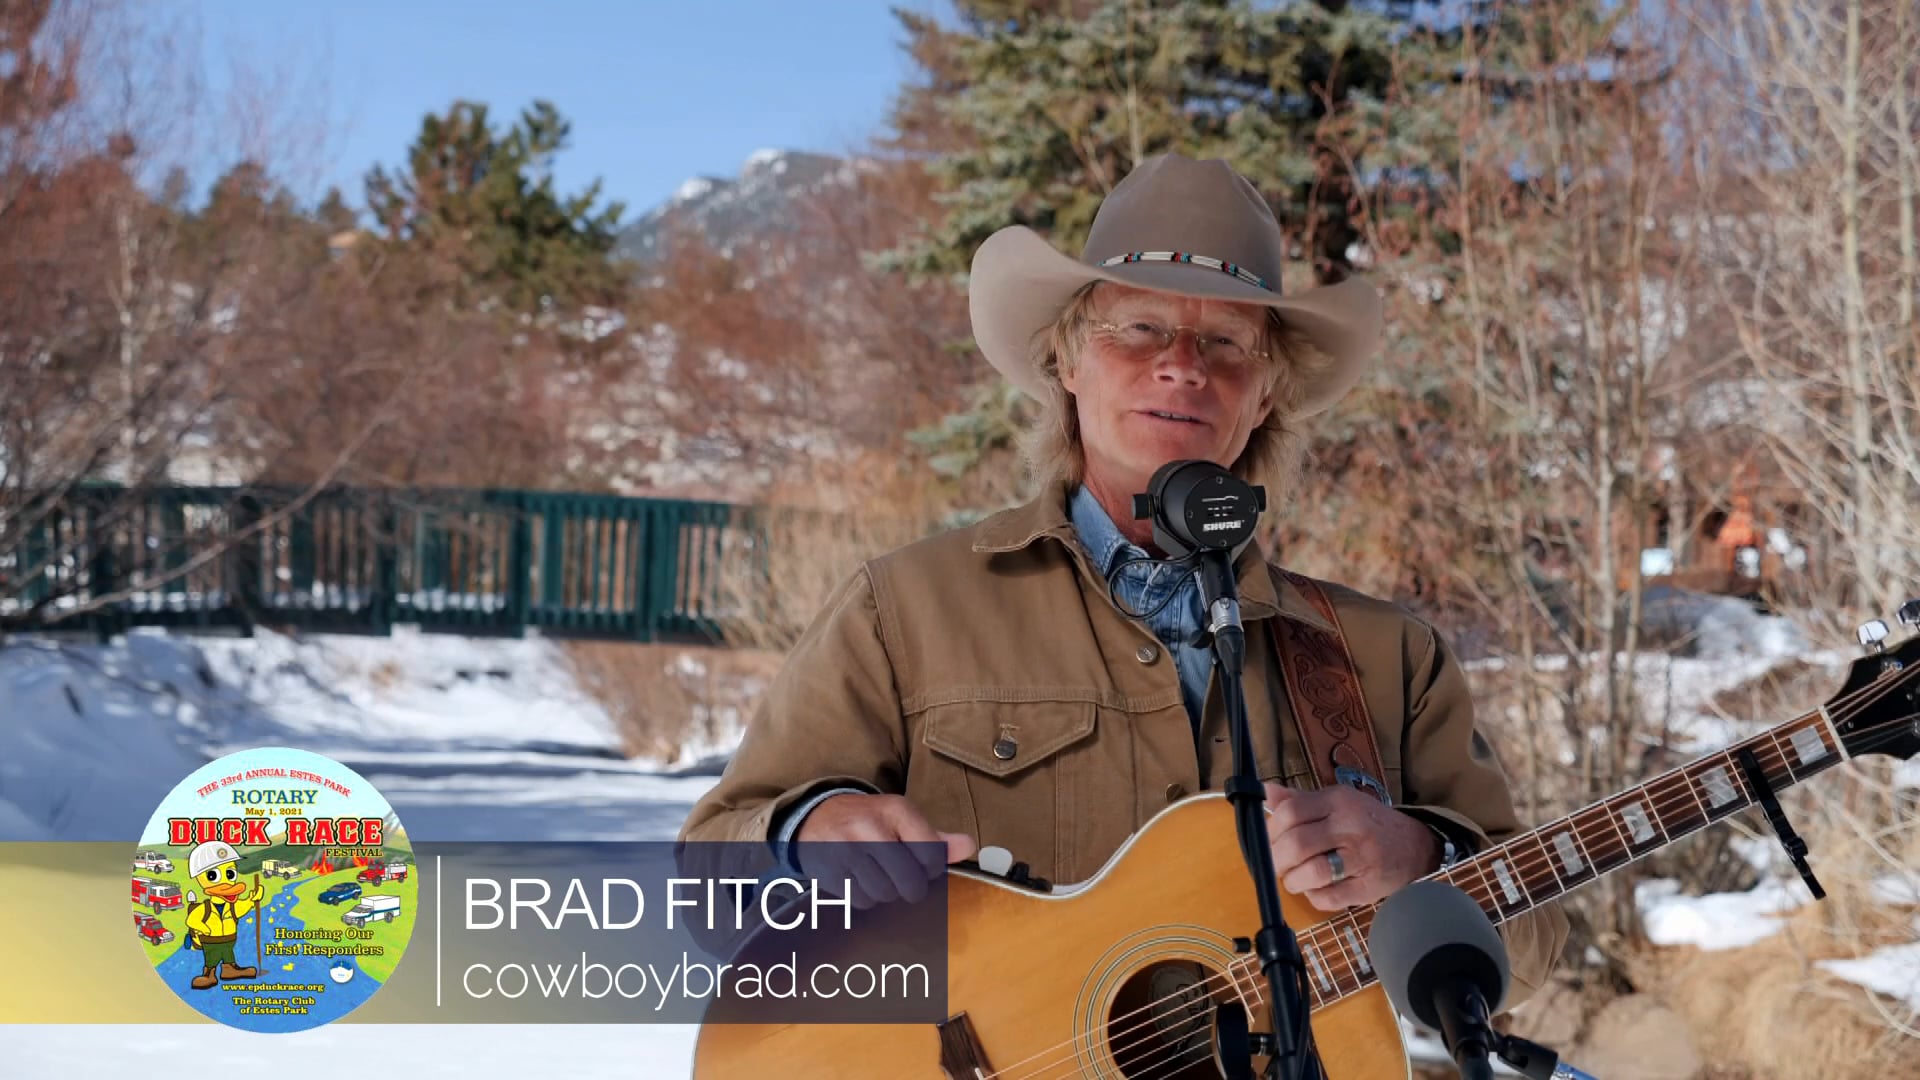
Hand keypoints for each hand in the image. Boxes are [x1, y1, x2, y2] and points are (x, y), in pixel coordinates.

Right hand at [794, 793, 977, 907]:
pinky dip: (865, 896)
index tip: (922, 863)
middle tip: (902, 876)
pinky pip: (862, 900)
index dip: (931, 868)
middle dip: (910, 886)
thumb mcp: (901, 817)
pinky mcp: (830, 871)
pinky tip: (858, 878)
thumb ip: (934, 836)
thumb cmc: (867, 819)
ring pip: (886, 894)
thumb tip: (967, 847)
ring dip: (886, 891)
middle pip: (910, 881)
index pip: (931, 855)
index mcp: (895, 810)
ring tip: (876, 872)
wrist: (814, 817)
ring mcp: (846, 850)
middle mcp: (870, 827)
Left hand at [1263, 781, 1439, 911]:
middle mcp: (1350, 826)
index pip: (1290, 812)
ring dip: (1294, 881)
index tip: (1268, 841)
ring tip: (1294, 879)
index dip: (1270, 831)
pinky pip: (1331, 898)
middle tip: (1276, 865)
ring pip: (1313, 873)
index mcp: (1338, 801)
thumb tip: (1264, 792)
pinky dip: (1315, 897)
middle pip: (1296, 844)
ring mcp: (1362, 858)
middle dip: (1276, 860)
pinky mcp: (1370, 886)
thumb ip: (1298, 800)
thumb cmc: (1367, 822)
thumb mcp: (1336, 802)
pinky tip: (1316, 890)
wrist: (1415, 845)